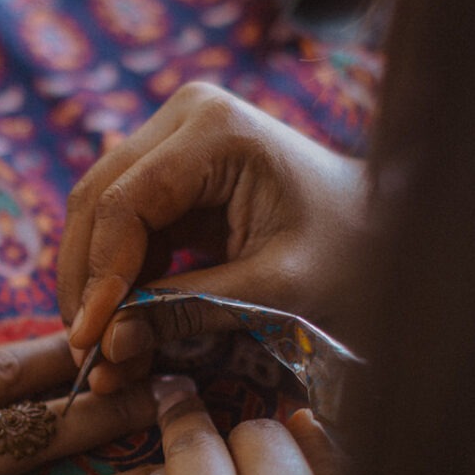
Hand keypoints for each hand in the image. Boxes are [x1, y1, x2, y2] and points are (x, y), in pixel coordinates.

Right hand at [57, 82, 366, 392]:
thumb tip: (108, 345)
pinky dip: (117, 283)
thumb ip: (187, 312)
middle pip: (95, 203)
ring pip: (98, 218)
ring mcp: (172, 142)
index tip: (91, 340)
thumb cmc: (352, 252)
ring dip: (95, 286)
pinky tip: (123, 330)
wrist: (389, 230)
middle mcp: (182, 120)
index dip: (99, 276)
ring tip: (102, 353)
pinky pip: (123, 231)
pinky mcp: (171, 176)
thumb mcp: (274, 289)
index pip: (124, 204)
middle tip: (86, 354)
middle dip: (86, 282)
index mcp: (213, 129)